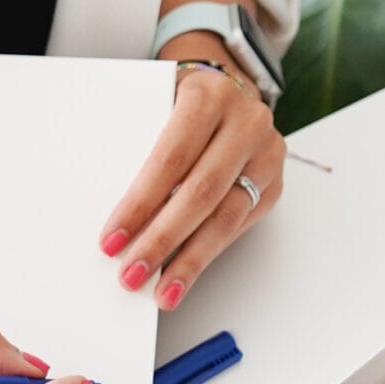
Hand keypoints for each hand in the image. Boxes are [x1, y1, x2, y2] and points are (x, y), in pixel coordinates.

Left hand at [98, 36, 282, 310]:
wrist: (226, 91)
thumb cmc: (176, 103)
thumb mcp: (154, 103)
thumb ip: (137, 143)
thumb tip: (115, 217)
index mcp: (208, 95)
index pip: (172, 157)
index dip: (141, 202)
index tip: (111, 239)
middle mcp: (246, 123)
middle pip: (201, 192)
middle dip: (162, 240)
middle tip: (130, 274)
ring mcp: (266, 155)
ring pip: (226, 217)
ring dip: (189, 260)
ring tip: (162, 292)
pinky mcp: (273, 184)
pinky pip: (239, 226)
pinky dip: (208, 253)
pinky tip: (183, 274)